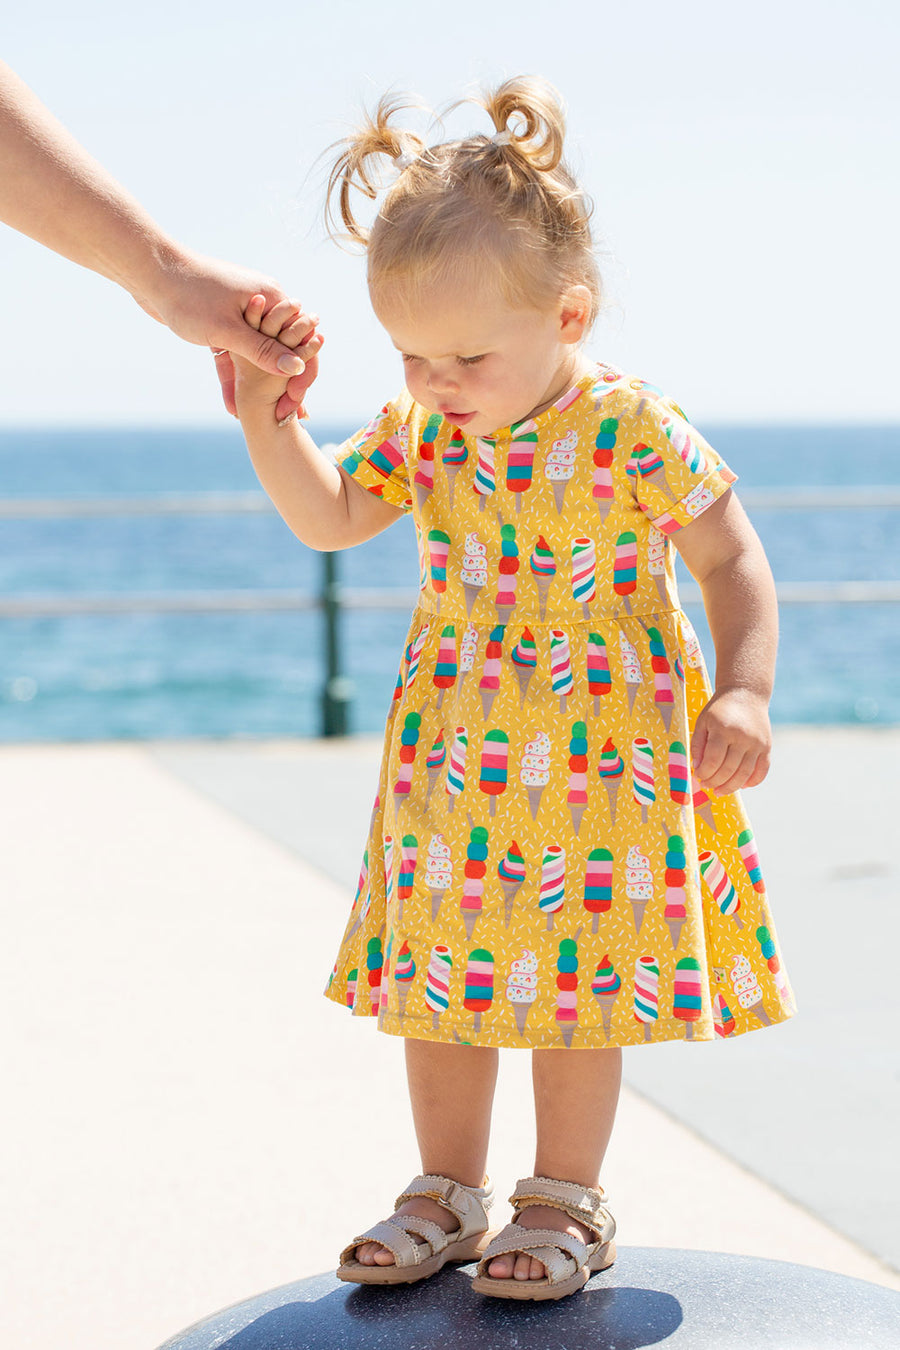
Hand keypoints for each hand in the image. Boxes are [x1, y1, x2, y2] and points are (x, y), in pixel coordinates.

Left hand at [132, 248, 318, 415]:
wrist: (149, 271)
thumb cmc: (189, 294)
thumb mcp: (227, 329)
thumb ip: (262, 350)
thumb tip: (296, 368)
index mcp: (272, 298)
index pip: (302, 339)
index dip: (302, 373)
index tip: (293, 403)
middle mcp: (262, 304)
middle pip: (282, 350)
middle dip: (282, 384)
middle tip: (282, 415)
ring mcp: (242, 313)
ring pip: (256, 355)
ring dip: (257, 385)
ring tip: (261, 417)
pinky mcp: (222, 323)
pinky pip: (235, 354)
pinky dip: (234, 376)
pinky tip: (231, 405)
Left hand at [690, 687, 771, 794]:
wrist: (746, 694)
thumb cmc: (719, 710)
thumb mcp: (703, 721)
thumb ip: (698, 744)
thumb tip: (697, 768)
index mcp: (723, 729)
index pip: (713, 760)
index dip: (704, 773)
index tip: (698, 777)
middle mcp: (743, 737)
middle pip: (729, 769)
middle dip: (715, 782)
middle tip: (707, 786)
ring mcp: (757, 743)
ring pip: (745, 773)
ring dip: (731, 787)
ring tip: (720, 791)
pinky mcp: (767, 746)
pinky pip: (762, 770)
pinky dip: (753, 782)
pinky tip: (742, 785)